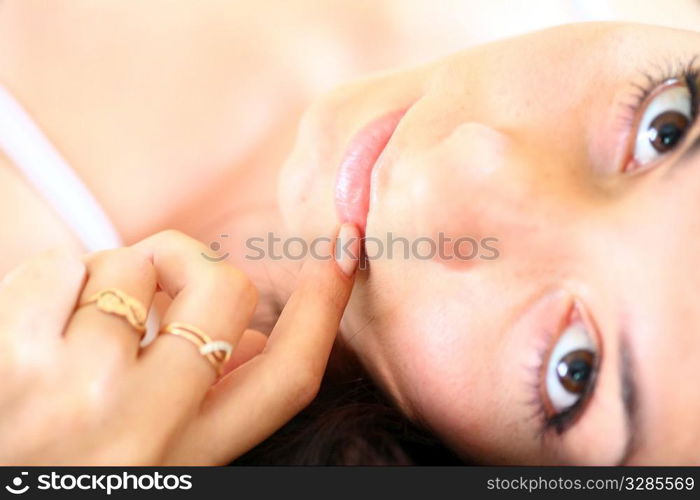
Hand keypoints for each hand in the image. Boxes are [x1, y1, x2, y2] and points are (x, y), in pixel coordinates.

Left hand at [0, 227, 358, 464]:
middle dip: (195, 261)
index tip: (342, 251)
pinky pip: (63, 264)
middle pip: (228, 293)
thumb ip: (209, 400)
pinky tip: (29, 330)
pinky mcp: (14, 359)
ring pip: (131, 268)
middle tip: (160, 271)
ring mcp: (80, 394)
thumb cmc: (61, 464)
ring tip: (66, 333)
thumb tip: (254, 336)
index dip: (325, 307)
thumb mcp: (154, 457)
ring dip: (101, 282)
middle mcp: (147, 431)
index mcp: (189, 457)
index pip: (289, 377)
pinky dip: (50, 281)